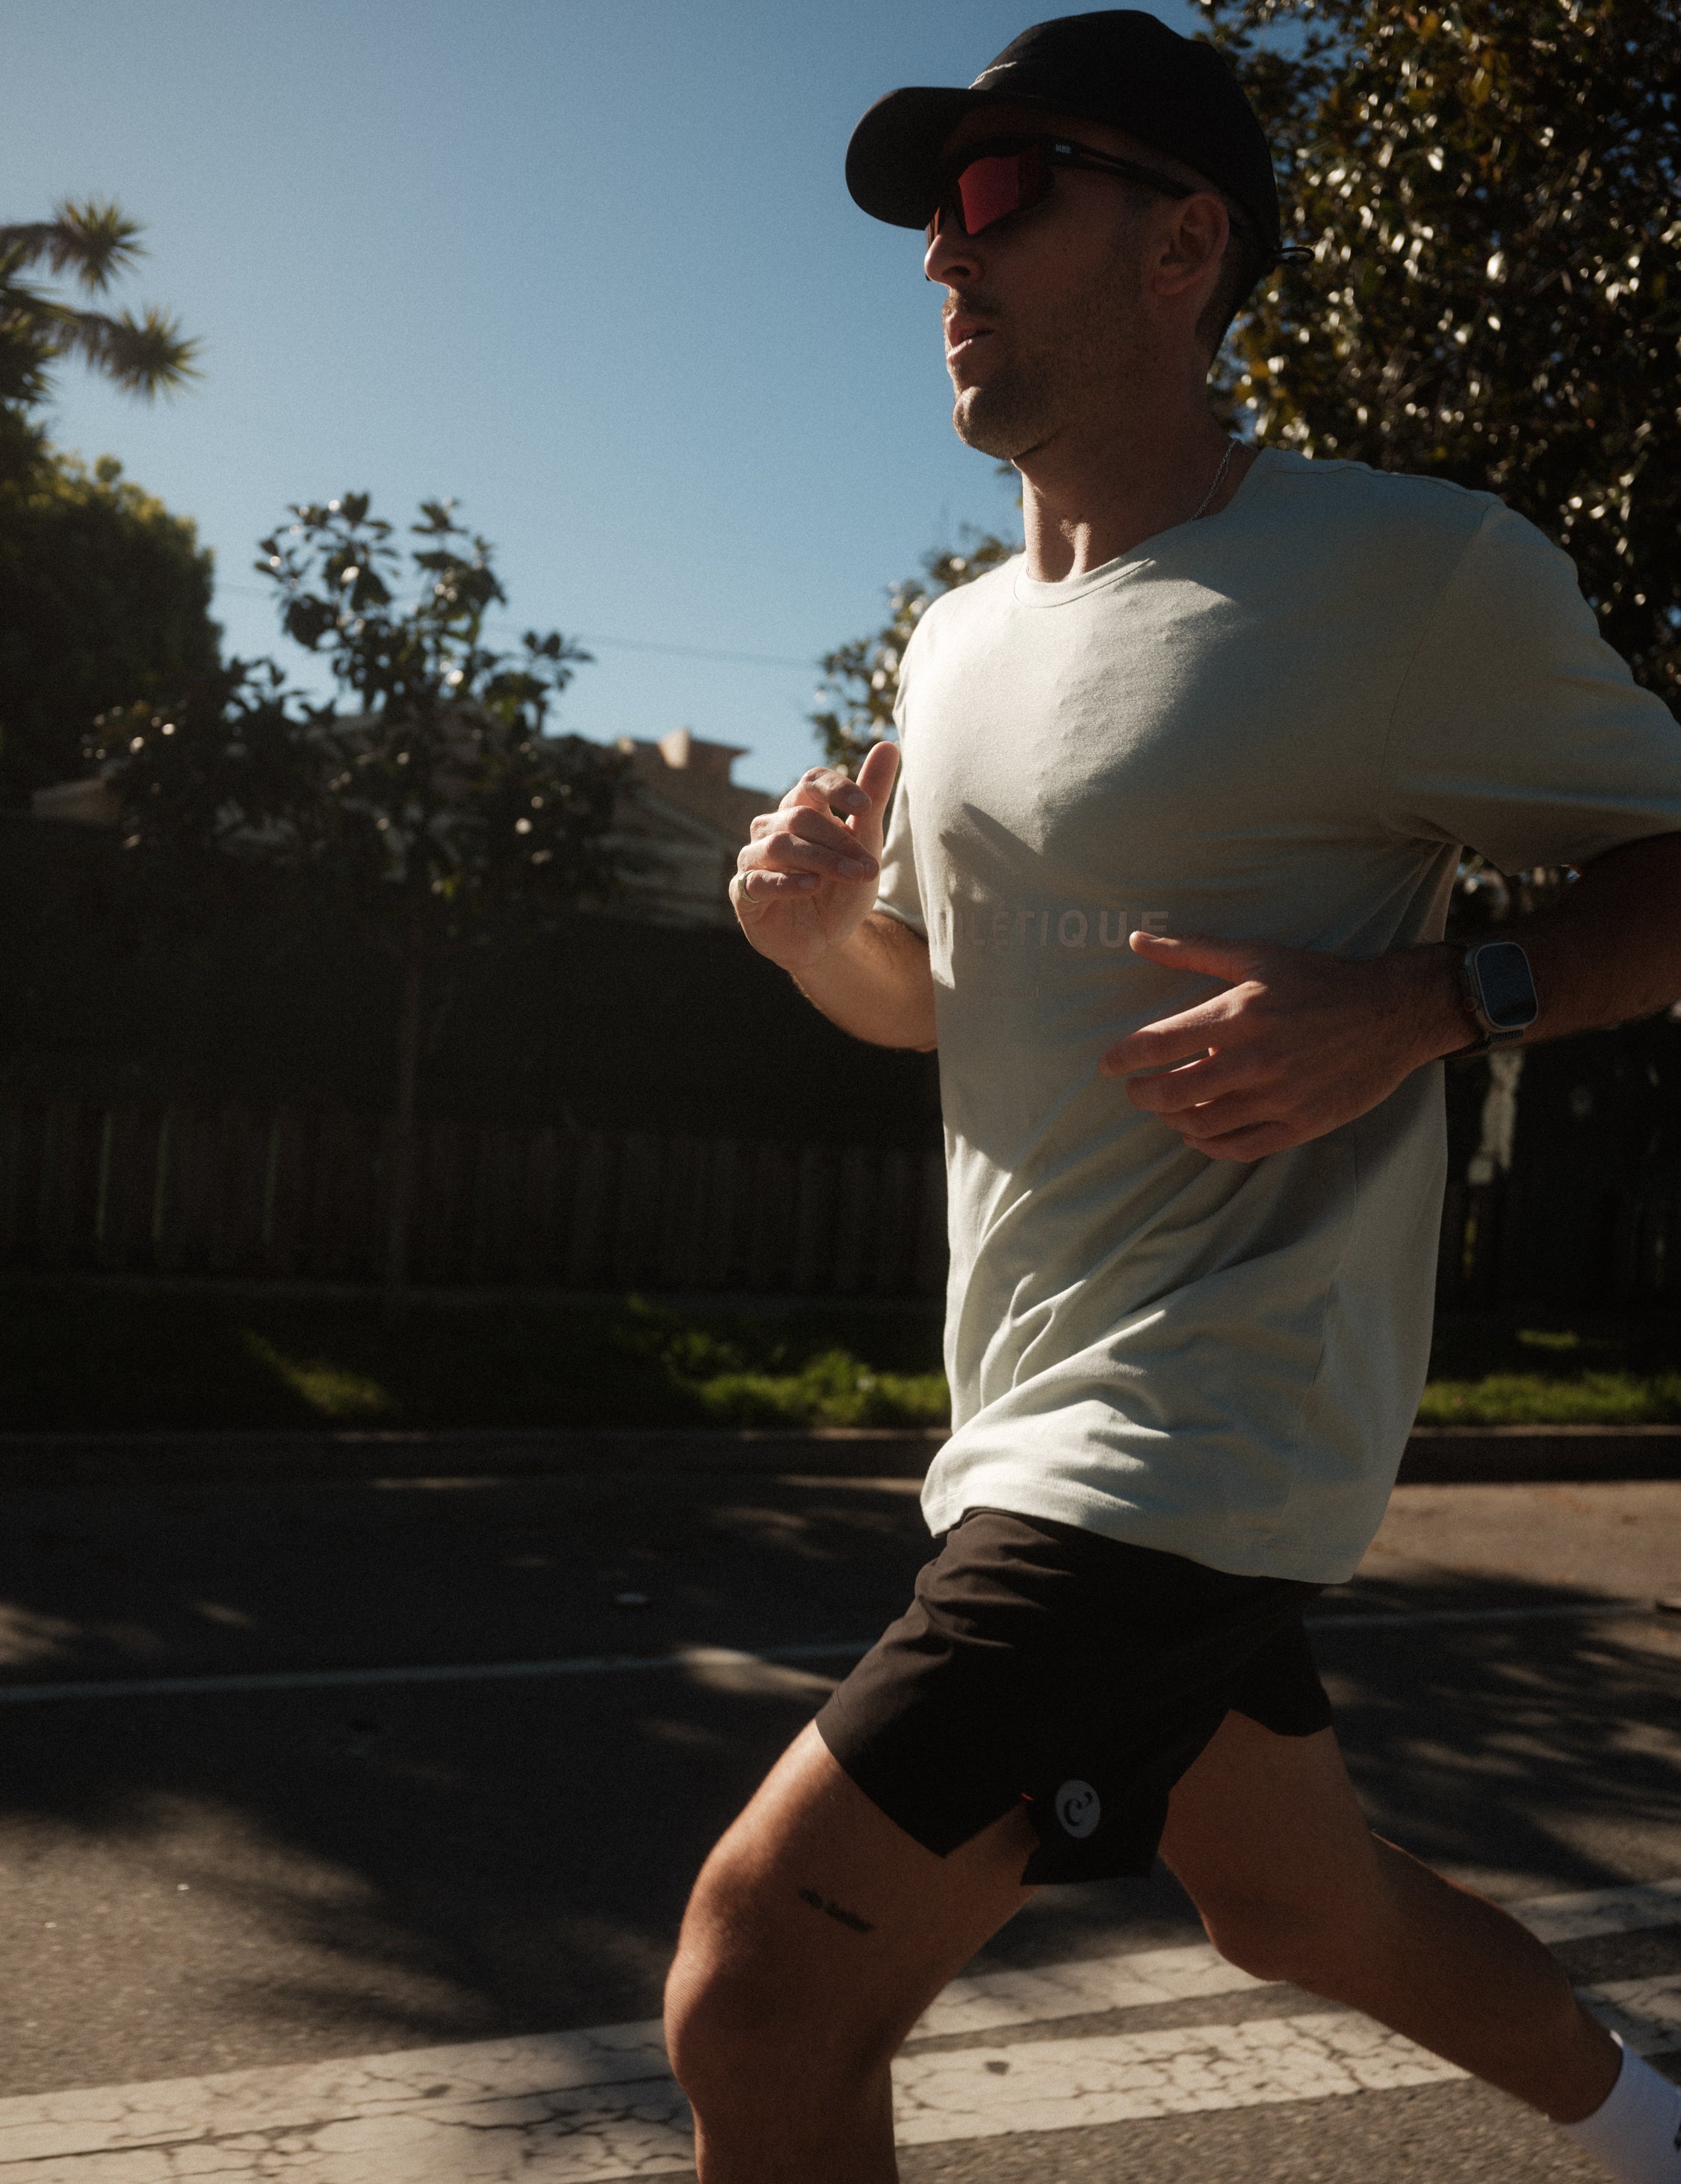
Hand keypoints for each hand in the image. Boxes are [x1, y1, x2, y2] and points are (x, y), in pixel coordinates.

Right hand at [731, 741, 898, 970]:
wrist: (826, 939)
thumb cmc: (841, 887)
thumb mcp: (865, 845)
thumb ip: (872, 799)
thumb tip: (889, 745)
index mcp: (801, 811)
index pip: (811, 782)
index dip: (835, 787)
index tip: (865, 804)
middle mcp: (773, 829)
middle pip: (800, 817)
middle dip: (838, 841)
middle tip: (870, 867)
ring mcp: (754, 859)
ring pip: (779, 845)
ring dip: (821, 860)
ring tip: (851, 876)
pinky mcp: (743, 892)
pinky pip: (757, 880)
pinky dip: (786, 882)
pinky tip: (811, 887)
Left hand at [1099, 931, 1463, 1161]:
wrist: (1393, 1013)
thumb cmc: (1319, 980)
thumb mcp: (1256, 956)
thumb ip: (1192, 951)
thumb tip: (1136, 939)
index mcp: (1240, 1014)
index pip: (1159, 1042)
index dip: (1123, 1057)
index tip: (1107, 1065)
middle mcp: (1256, 1058)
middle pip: (1173, 1092)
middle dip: (1142, 1095)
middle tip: (1135, 1091)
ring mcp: (1280, 1096)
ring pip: (1202, 1125)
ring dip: (1173, 1120)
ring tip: (1168, 1109)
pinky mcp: (1301, 1124)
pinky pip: (1240, 1148)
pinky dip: (1209, 1146)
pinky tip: (1199, 1134)